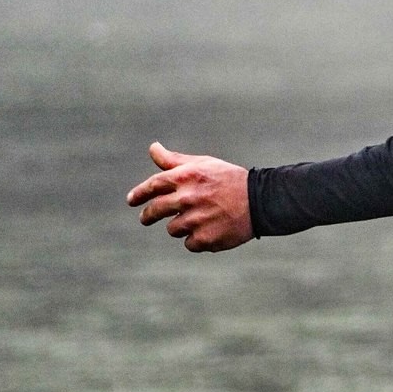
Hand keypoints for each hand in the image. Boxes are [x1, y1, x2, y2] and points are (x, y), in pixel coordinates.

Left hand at [126, 141, 253, 252]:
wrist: (260, 201)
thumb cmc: (228, 179)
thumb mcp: (202, 164)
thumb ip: (174, 160)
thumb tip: (153, 148)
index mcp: (186, 177)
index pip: (153, 186)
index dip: (139, 194)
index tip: (132, 200)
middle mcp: (188, 198)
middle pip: (155, 211)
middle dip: (148, 215)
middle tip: (146, 218)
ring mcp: (196, 220)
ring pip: (172, 229)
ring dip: (180, 226)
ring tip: (199, 219)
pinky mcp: (205, 239)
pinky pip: (189, 243)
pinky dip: (196, 239)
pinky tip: (210, 229)